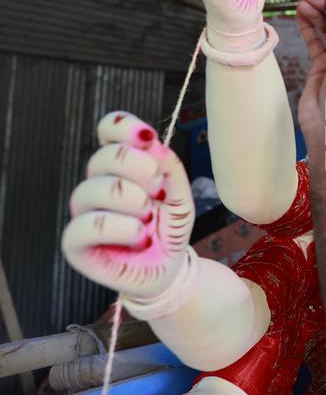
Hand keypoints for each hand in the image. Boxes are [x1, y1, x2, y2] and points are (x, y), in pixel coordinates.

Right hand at [62, 112, 194, 299]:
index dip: (125, 127)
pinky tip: (140, 237)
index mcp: (120, 167)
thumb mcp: (180, 194)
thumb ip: (169, 168)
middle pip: (106, 156)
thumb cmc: (168, 228)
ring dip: (135, 202)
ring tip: (150, 219)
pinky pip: (89, 225)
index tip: (149, 139)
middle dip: (143, 170)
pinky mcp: (75, 242)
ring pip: (97, 188)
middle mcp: (97, 184)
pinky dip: (122, 228)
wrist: (167, 268)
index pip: (109, 130)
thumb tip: (152, 143)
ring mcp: (84, 212)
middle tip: (160, 193)